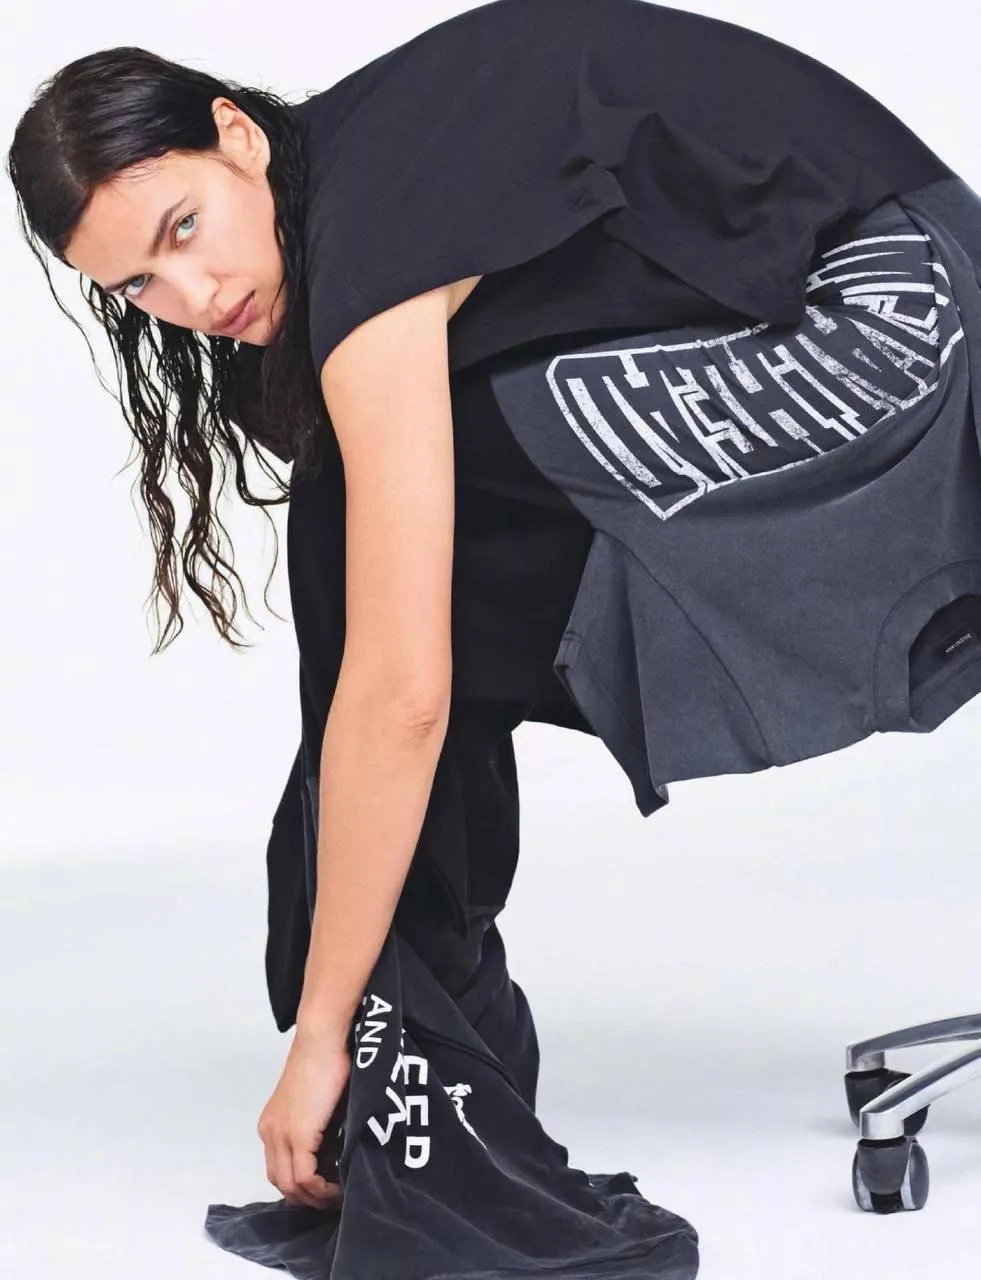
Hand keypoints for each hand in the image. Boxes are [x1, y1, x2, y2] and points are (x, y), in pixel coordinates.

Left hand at [257, 1028, 351, 1209]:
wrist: (321, 1040)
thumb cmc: (325, 1061)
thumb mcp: (314, 1101)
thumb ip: (315, 1126)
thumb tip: (331, 1150)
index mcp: (272, 1125)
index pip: (279, 1169)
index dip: (300, 1185)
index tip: (324, 1188)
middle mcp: (270, 1133)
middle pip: (281, 1182)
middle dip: (306, 1197)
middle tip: (331, 1199)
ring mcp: (281, 1135)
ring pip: (290, 1185)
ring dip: (314, 1197)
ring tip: (337, 1195)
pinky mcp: (298, 1135)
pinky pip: (304, 1177)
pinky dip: (320, 1188)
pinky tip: (337, 1186)